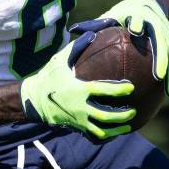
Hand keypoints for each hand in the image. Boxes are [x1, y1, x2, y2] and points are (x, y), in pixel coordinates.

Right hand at [19, 35, 135, 139]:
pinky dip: (106, 135)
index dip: (119, 89)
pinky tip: (114, 132)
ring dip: (117, 129)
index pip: (103, 90)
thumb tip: (92, 34)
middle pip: (106, 116)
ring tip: (128, 125)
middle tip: (134, 111)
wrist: (34, 100)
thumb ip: (76, 47)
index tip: (131, 87)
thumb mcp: (60, 60)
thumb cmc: (49, 77)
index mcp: (78, 89)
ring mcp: (78, 119)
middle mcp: (80, 107)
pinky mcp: (76, 127)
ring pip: (102, 130)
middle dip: (122, 115)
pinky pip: (94, 134)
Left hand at [70, 0, 168, 98]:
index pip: (139, 17)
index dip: (138, 22)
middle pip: (162, 41)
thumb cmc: (126, 11)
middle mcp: (157, 25)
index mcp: (141, 15)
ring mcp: (167, 36)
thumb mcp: (112, 14)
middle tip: (159, 74)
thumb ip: (95, 24)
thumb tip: (74, 30)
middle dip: (162, 57)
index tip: (135, 29)